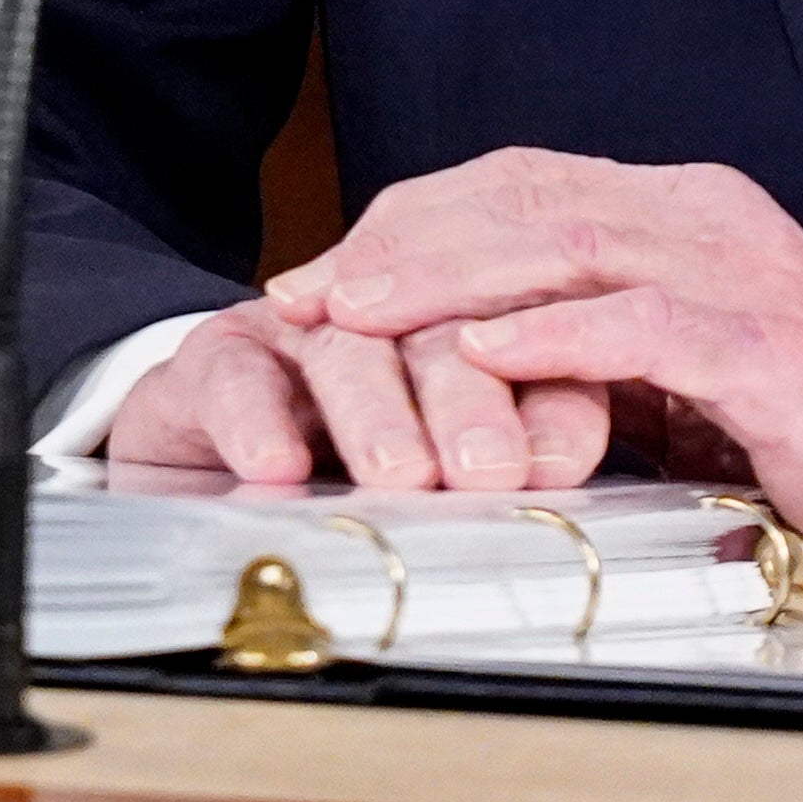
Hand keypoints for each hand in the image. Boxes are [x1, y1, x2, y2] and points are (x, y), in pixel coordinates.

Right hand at [99, 297, 609, 491]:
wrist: (213, 487)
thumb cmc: (357, 487)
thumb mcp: (461, 473)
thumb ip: (538, 452)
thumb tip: (589, 481)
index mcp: (476, 325)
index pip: (532, 324)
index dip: (553, 382)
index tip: (567, 460)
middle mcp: (392, 314)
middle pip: (443, 327)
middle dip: (472, 398)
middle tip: (493, 470)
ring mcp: (305, 328)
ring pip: (349, 344)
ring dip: (377, 409)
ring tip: (401, 474)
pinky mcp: (219, 353)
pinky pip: (234, 371)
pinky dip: (256, 415)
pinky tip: (278, 465)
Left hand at [268, 150, 802, 628]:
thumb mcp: (686, 392)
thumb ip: (598, 359)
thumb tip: (470, 376)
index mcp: (691, 219)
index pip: (521, 190)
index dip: (410, 228)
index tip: (317, 281)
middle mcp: (714, 220)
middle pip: (525, 199)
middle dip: (399, 244)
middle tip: (304, 294)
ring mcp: (747, 276)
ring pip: (568, 243)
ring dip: (446, 277)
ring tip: (353, 312)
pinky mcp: (774, 349)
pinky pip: (643, 322)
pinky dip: (551, 332)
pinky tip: (477, 351)